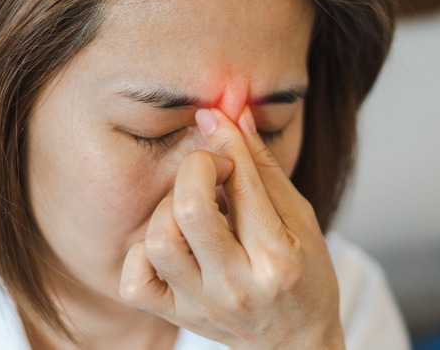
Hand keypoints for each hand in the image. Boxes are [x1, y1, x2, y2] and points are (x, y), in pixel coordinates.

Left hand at [119, 106, 344, 348]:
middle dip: (195, 167)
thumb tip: (233, 114)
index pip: (242, 184)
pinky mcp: (177, 315)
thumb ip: (264, 168)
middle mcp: (236, 287)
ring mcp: (201, 305)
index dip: (226, 140)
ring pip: (157, 239)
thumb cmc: (305, 278)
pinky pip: (134, 278)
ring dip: (169, 208)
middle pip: (189, 209)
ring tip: (194, 207)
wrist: (294, 344)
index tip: (216, 116)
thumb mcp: (301, 219)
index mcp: (277, 260)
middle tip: (211, 166)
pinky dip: (144, 252)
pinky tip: (172, 241)